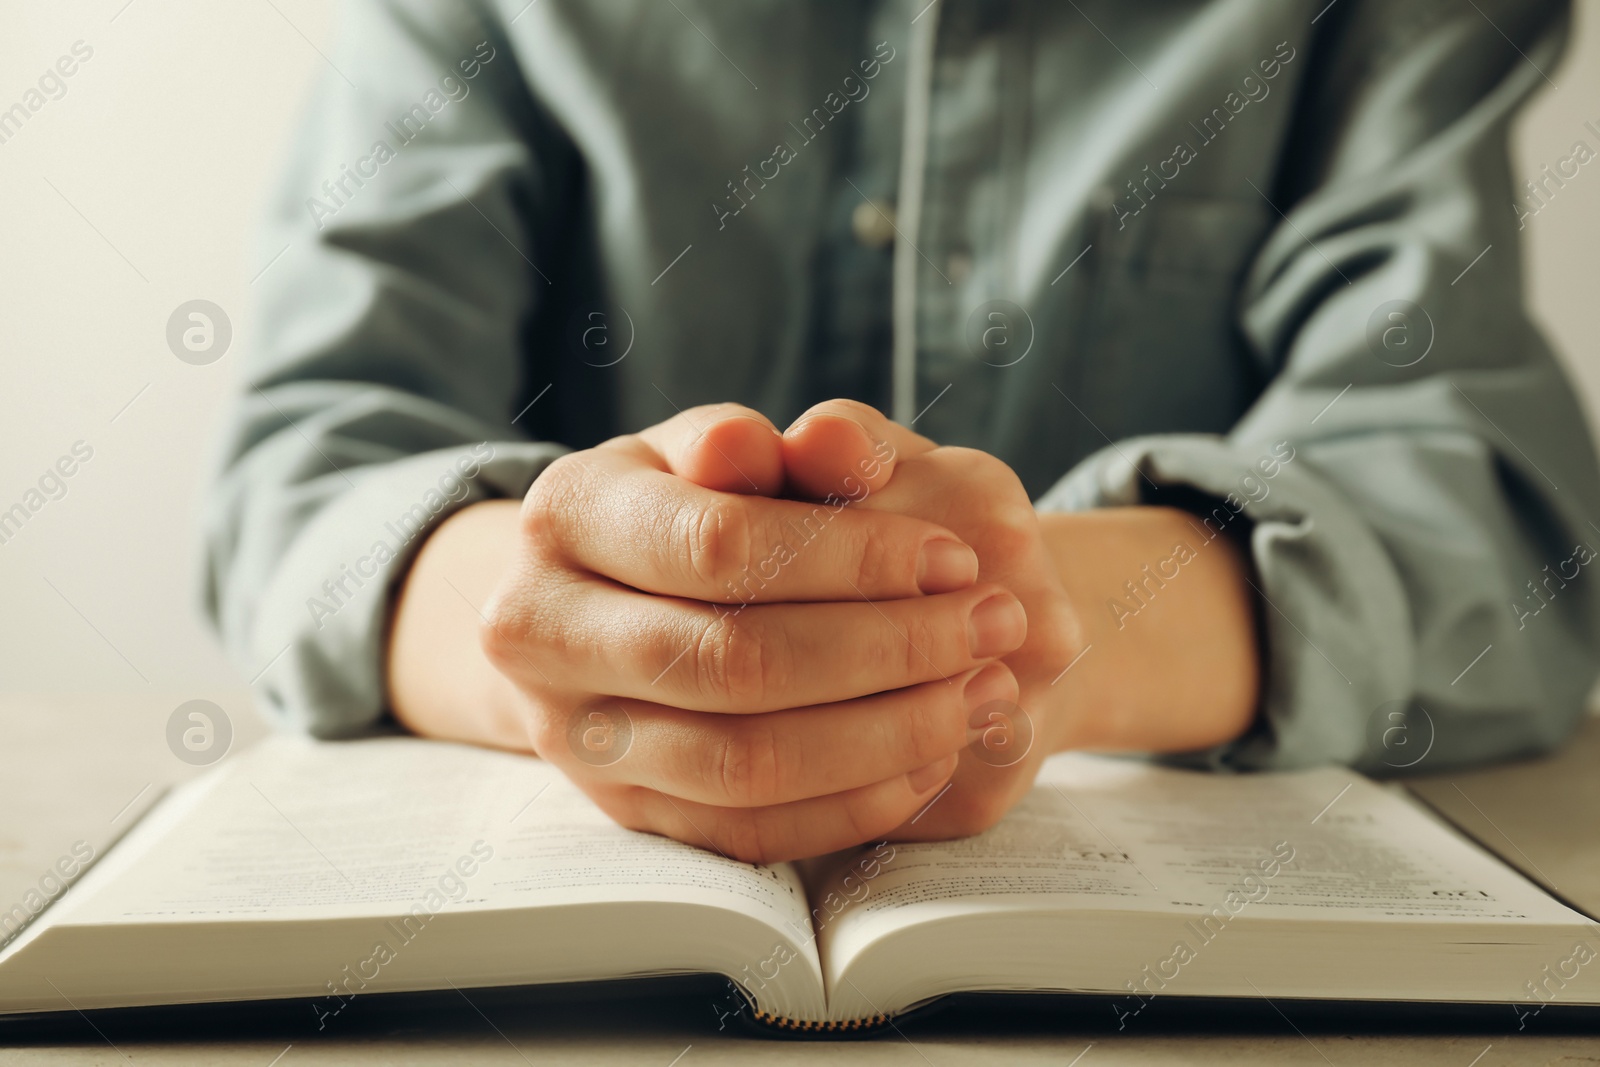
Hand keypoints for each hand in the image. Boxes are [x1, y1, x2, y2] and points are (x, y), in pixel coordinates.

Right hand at [392, 404, 1026, 862]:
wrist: (603, 597)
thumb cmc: (689, 504)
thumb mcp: (724, 449)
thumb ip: (782, 444)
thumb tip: (829, 444)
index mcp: (567, 513)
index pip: (720, 544)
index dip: (854, 557)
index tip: (955, 558)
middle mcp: (541, 630)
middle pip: (735, 662)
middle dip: (888, 648)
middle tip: (992, 627)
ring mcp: (573, 736)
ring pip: (744, 764)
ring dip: (886, 736)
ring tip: (984, 693)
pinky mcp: (625, 810)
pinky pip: (748, 833)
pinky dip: (852, 803)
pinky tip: (930, 758)